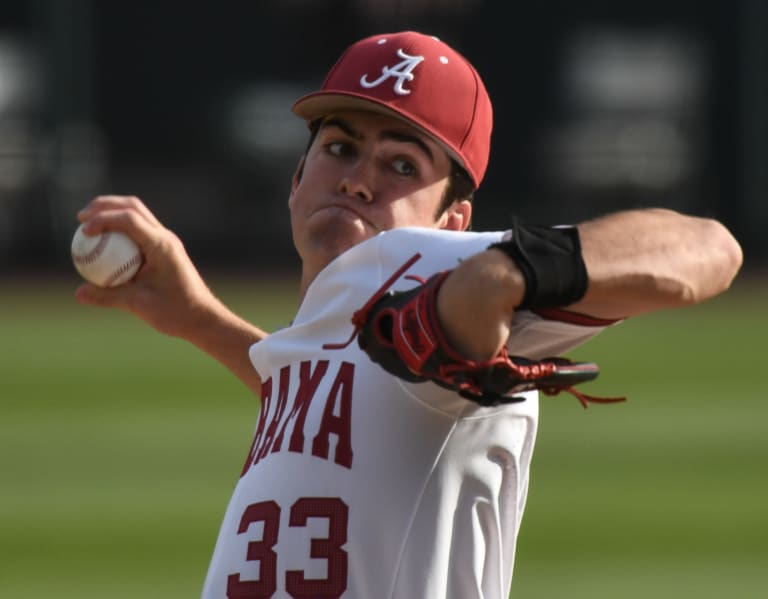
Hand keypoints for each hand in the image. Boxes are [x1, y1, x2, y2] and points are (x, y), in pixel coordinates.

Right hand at [75, 195, 220, 339]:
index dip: (103, 219)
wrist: (202, 318)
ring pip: (137, 215)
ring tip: (88, 226)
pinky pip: (139, 232)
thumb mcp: (138, 305)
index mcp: (161, 245)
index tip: (83, 231)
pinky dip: (120, 232)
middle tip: (81, 217)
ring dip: (112, 214)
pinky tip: (103, 246)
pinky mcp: (164, 249)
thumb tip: (78, 293)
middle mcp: (165, 237)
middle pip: (132, 207)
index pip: (129, 219)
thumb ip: (107, 296)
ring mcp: (166, 242)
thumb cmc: (175, 312)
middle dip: (104, 206)